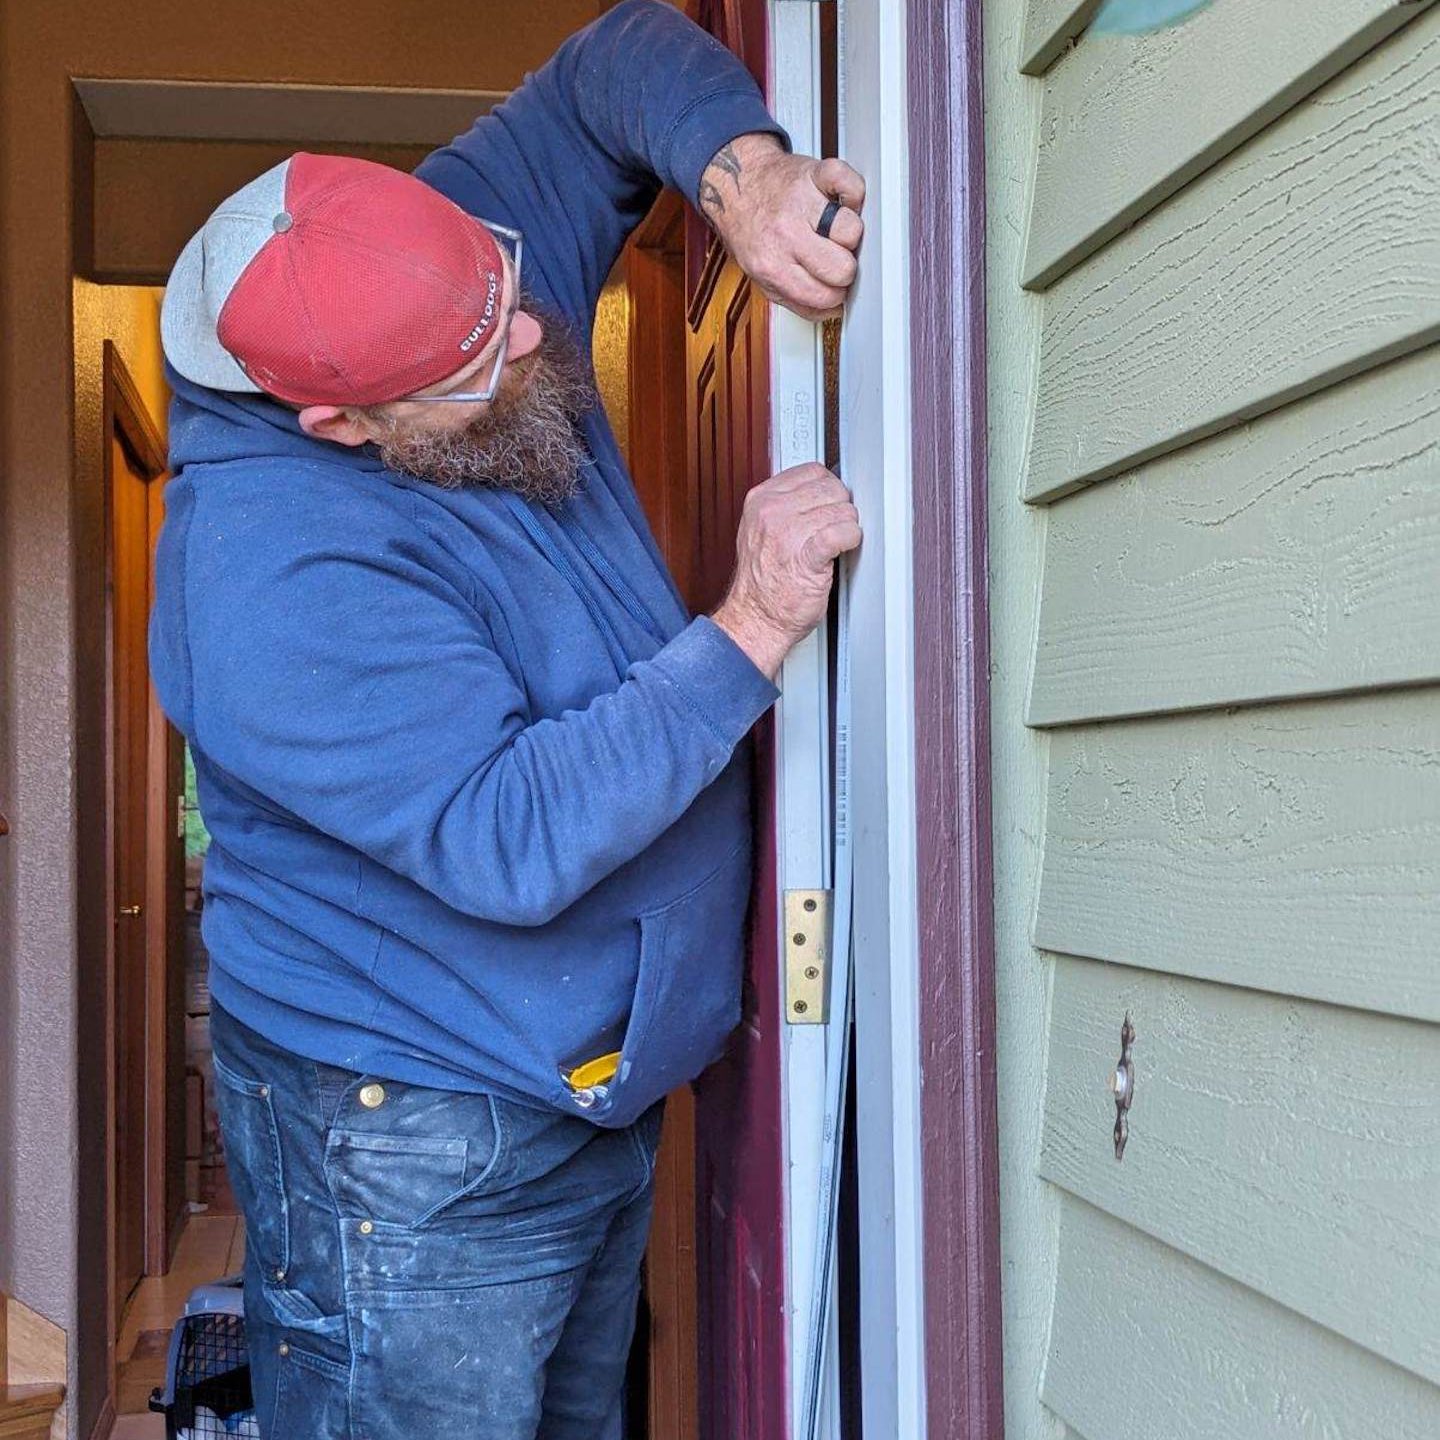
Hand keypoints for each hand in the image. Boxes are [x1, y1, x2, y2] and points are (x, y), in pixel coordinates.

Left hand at [699, 134, 865, 321]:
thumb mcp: (760, 276)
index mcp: (772, 267)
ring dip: (849, 234)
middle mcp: (786, 235)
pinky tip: (841, 204)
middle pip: (842, 267)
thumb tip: (830, 310)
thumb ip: (794, 297)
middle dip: (844, 268)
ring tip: (834, 232)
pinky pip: (850, 183)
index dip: (835, 294)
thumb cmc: (750, 230)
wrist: (734, 185)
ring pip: (851, 231)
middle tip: (833, 259)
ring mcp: (800, 202)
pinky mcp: (813, 174)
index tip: (833, 286)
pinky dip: (854, 193)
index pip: (824, 296)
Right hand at [711, 464, 861, 679]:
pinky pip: (841, 532)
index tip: (829, 505)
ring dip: (847, 528)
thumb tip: (819, 494)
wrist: (756, 617)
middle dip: (840, 508)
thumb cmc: (763, 582)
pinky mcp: (806, 556)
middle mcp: (772, 511)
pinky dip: (850, 538)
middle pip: (830, 488)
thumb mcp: (761, 530)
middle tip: (834, 529)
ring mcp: (787, 532)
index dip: (828, 489)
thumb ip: (784, 506)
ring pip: (842, 510)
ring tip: (835, 545)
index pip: (812, 472)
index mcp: (761, 499)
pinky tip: (845, 547)